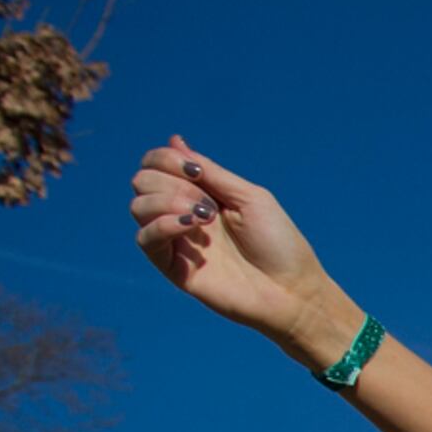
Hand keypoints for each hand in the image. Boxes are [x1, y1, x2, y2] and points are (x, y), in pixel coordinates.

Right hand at [127, 142, 338, 344]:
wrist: (293, 291)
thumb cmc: (280, 244)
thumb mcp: (249, 196)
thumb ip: (210, 172)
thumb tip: (174, 141)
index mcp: (201, 194)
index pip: (156, 164)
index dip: (165, 159)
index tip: (196, 171)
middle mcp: (183, 214)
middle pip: (142, 181)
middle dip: (172, 182)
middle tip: (210, 206)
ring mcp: (177, 242)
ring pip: (138, 207)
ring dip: (169, 201)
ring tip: (206, 218)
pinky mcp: (174, 268)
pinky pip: (145, 239)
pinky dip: (163, 225)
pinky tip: (191, 226)